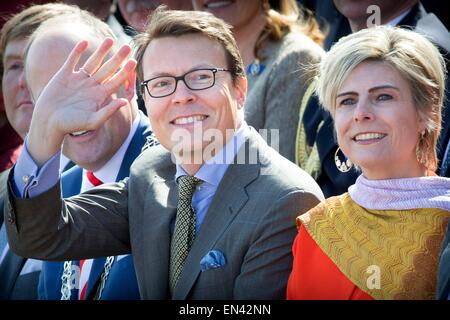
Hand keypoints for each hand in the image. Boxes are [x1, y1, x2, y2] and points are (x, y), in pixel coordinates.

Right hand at [27, 38, 136, 165]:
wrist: (49, 121)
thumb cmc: (72, 125)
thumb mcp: (93, 121)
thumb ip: (109, 111)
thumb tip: (125, 101)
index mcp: (100, 95)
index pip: (115, 81)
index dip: (125, 72)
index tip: (133, 62)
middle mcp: (91, 86)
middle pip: (107, 69)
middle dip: (117, 58)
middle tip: (128, 47)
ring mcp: (78, 79)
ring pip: (93, 62)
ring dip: (101, 51)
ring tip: (110, 40)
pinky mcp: (64, 75)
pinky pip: (73, 60)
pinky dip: (77, 51)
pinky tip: (84, 42)